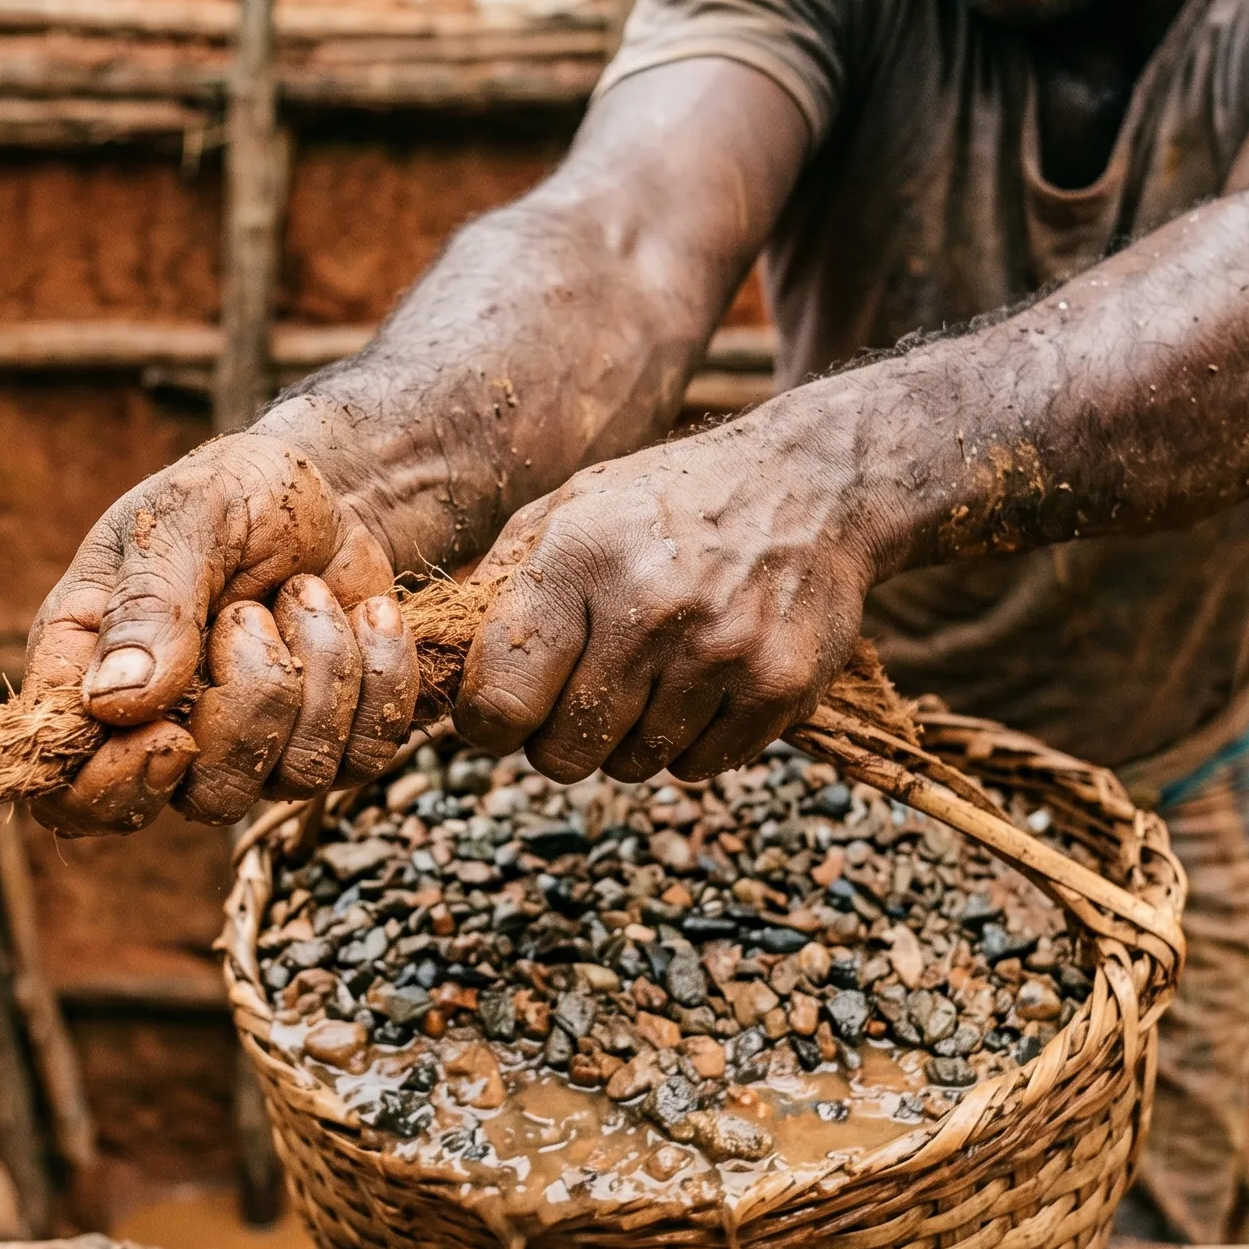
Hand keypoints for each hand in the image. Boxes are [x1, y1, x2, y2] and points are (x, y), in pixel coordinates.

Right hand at [25, 427, 420, 835]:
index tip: (174, 732)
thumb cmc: (232, 494)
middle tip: (250, 611)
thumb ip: (147, 604)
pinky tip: (367, 613)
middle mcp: (166, 726)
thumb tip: (116, 704)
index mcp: (91, 675)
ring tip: (305, 590)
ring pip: (293, 777)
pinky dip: (382, 675)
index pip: (71, 791)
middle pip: (204, 797)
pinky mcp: (330, 738)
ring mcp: (253, 744)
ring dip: (320, 669)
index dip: (117, 787)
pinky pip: (366, 754)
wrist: (326, 489)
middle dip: (251, 703)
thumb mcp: (183, 519)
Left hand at [455, 420, 883, 783]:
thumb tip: (437, 662)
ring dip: (630, 739)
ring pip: (634, 766)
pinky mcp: (780, 685)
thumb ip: (501, 584)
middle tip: (582, 694)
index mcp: (580, 559)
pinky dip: (692, 744)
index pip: (501, 700)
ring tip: (651, 675)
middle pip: (564, 753)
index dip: (488, 724)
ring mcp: (722, 651)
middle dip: (559, 737)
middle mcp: (650, 608)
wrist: (811, 480)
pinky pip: (701, 768)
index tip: (501, 712)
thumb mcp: (572, 508)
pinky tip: (701, 686)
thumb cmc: (669, 502)